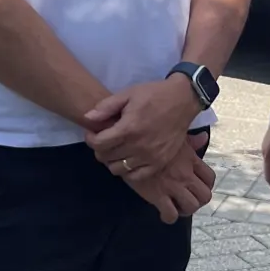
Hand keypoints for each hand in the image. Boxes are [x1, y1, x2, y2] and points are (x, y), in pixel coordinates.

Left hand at [84, 78, 202, 177]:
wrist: (182, 100)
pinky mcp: (160, 163)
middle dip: (100, 149)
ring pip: (118, 169)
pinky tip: (128, 159)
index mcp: (128, 128)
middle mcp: (138, 146)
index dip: (90, 139)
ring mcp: (150, 157)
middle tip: (104, 140)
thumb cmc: (153, 95)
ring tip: (115, 150)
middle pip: (106, 158)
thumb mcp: (128, 94)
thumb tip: (87, 118)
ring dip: (112, 161)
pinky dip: (128, 171)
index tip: (92, 133)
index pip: (99, 144)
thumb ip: (106, 107)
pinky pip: (136, 176)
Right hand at [125, 140, 216, 222]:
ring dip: (186, 209)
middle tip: (188, 198)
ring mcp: (172, 186)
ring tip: (177, 206)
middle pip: (205, 196)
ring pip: (191, 206)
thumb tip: (203, 137)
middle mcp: (185, 174)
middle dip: (198, 200)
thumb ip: (191, 140)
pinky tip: (163, 212)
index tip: (197, 186)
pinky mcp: (157, 195)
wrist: (127, 143)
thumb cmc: (150, 137)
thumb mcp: (174, 136)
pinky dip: (169, 217)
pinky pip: (170, 214)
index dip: (207, 185)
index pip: (210, 178)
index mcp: (190, 159)